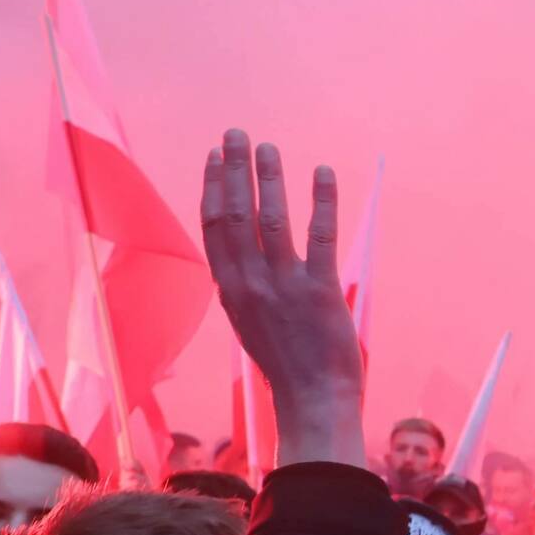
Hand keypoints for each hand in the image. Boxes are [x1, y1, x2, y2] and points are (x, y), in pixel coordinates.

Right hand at [200, 131, 363, 467]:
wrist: (313, 400)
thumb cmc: (287, 364)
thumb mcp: (251, 321)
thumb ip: (245, 286)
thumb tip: (244, 255)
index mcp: (231, 290)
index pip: (212, 227)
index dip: (211, 187)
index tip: (213, 155)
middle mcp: (251, 284)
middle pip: (234, 214)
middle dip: (233, 169)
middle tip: (236, 133)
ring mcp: (284, 287)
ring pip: (271, 219)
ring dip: (269, 178)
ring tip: (268, 147)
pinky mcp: (321, 292)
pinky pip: (320, 237)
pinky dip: (322, 201)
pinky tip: (323, 172)